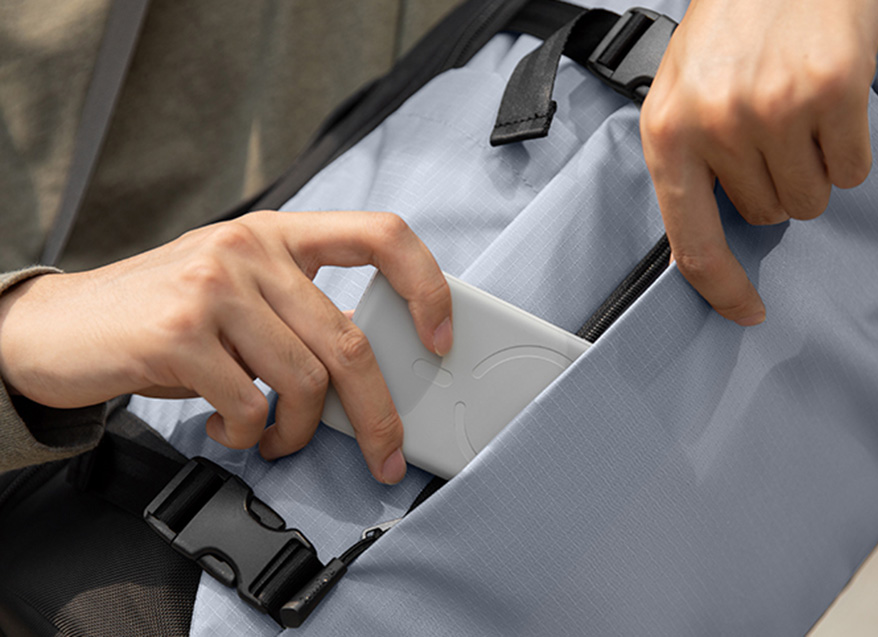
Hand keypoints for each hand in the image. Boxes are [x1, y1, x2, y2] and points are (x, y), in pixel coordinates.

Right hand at [0, 211, 452, 483]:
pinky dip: (250, 434)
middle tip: (387, 454)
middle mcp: (252, 247)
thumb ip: (298, 313)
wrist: (61, 328)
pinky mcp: (181, 332)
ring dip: (297, 432)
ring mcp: (215, 285)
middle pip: (349, 342)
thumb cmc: (164, 317)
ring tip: (273, 437)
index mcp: (279, 233)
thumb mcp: (239, 291)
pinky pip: (252, 405)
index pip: (381, 234)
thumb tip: (371, 378)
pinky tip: (228, 428)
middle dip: (379, 414)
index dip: (426, 284)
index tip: (440, 338)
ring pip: (305, 381)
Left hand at [640, 0, 877, 323]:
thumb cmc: (728, 25)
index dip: (722, 288)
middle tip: (767, 130)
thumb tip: (699, 244)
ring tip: (794, 113)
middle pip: (765, 217)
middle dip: (772, 184)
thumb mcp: (677, 93)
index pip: (692, 242)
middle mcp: (716, 125)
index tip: (746, 312)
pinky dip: (847, 148)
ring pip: (810, 199)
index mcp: (666, 133)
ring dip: (810, 168)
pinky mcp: (832, 92)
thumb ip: (686, 165)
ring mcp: (774, 110)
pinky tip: (826, 104)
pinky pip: (853, 170)